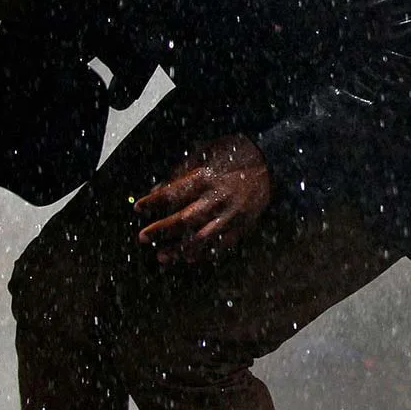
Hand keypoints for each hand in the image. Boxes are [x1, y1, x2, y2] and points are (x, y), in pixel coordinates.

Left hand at [134, 134, 272, 264]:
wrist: (271, 163)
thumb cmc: (234, 155)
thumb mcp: (206, 152)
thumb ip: (182, 171)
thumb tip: (158, 188)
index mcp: (206, 178)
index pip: (173, 193)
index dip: (154, 201)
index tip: (139, 207)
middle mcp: (217, 198)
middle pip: (184, 220)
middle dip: (162, 230)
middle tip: (143, 237)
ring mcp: (231, 214)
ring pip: (201, 238)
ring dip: (179, 249)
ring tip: (162, 256)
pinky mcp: (243, 225)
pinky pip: (221, 245)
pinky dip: (204, 254)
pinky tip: (190, 258)